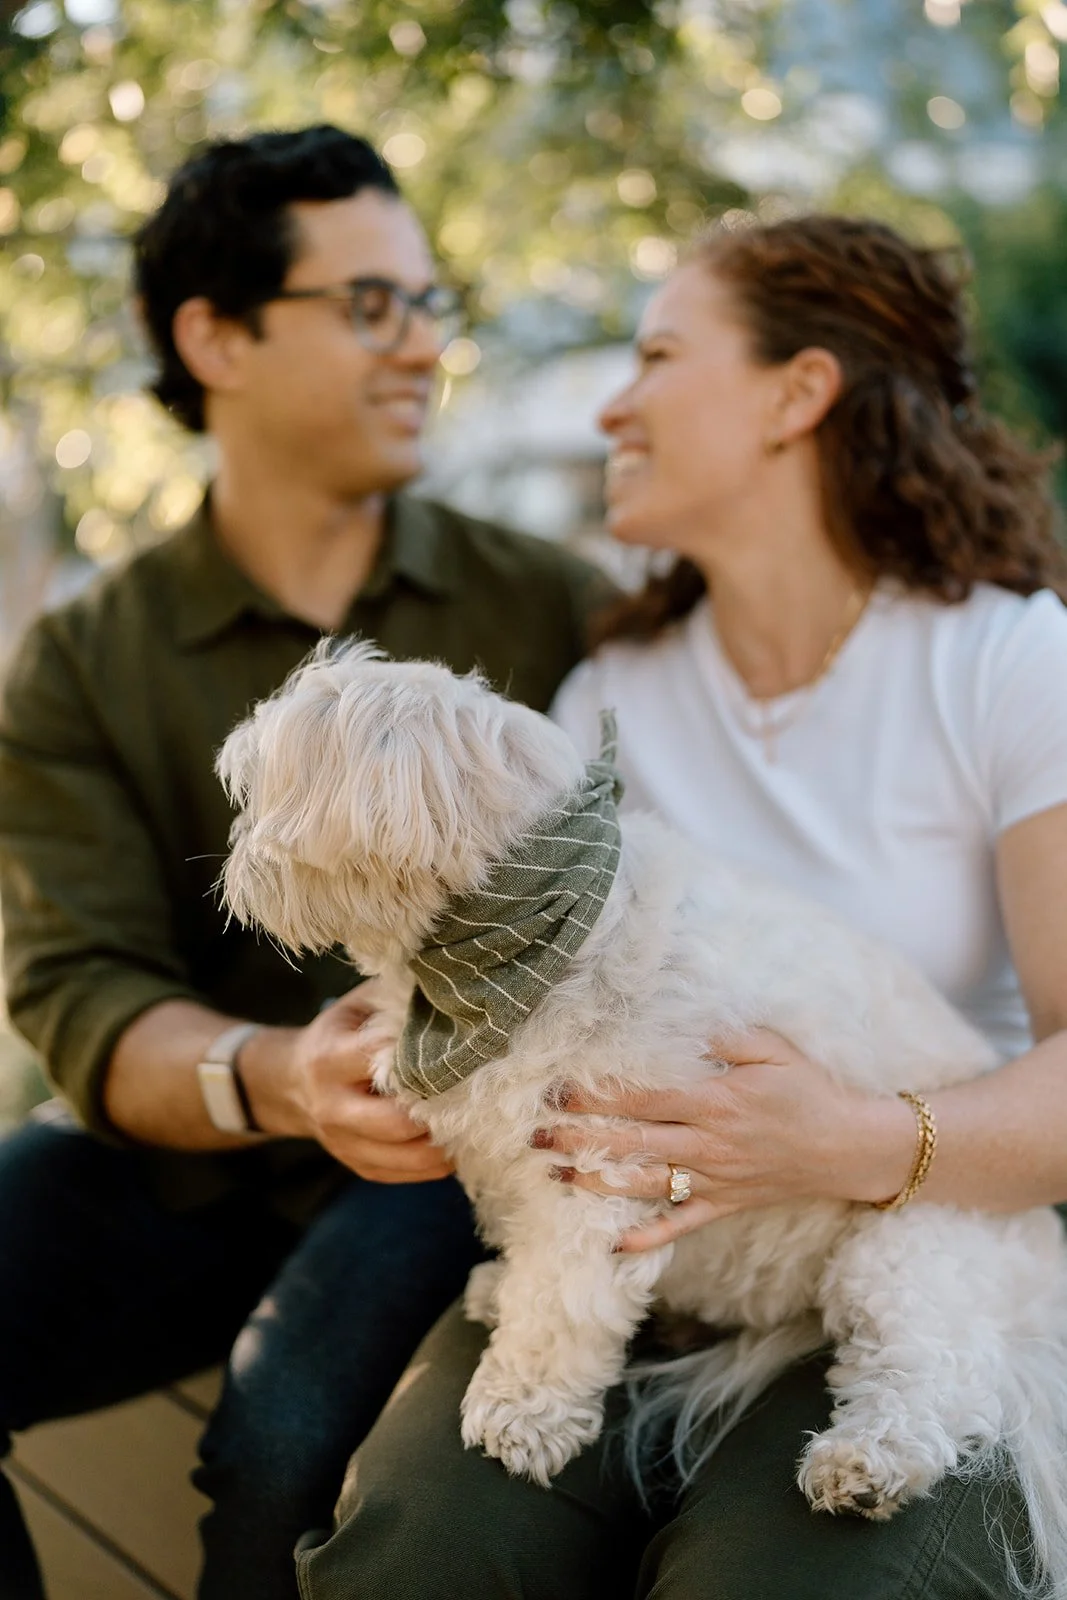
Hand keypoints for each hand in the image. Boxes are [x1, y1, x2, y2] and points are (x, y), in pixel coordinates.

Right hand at [244, 985, 453, 1183]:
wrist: (294, 1081)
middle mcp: (332, 1107)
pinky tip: (455, 1140)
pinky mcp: (358, 1166)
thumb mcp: (359, 1005)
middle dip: (438, 1108)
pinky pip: (406, 1175)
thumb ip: (396, 1002)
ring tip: (472, 1120)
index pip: (382, 1061)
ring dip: (445, 1142)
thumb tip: (450, 997)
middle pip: (396, 1122)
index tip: (458, 1047)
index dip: (424, 1055)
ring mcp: (343, 1143)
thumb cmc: (341, 1034)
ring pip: (407, 1157)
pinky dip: (436, 1163)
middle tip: (473, 1091)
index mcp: (330, 1059)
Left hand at [534, 1029, 911, 1251]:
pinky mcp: (725, 1204)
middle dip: (580, 1138)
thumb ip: (725, 1037)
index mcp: (715, 1101)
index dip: (598, 1095)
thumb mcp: (772, 1048)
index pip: (643, 1098)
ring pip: (646, 1183)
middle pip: (632, 1141)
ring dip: (597, 1182)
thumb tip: (680, 1027)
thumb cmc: (810, 1089)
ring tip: (555, 1177)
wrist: (850, 1146)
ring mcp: (715, 1179)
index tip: (559, 1090)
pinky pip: (681, 1224)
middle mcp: (708, 1144)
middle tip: (535, 1136)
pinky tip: (613, 1244)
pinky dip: (648, 1236)